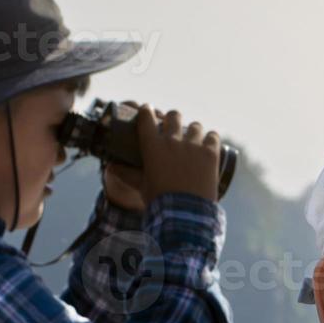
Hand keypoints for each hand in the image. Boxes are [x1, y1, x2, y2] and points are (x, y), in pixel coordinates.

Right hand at [106, 103, 221, 207]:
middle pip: (173, 116)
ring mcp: (193, 145)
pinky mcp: (211, 153)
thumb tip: (110, 167)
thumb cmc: (159, 200)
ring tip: (193, 140)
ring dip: (193, 131)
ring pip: (195, 125)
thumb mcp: (141, 186)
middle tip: (173, 128)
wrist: (185, 212)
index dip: (147, 110)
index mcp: (152, 146)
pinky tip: (209, 145)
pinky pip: (213, 136)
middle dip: (172, 119)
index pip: (146, 117)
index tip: (148, 110)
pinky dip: (210, 139)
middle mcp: (173, 140)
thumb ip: (126, 174)